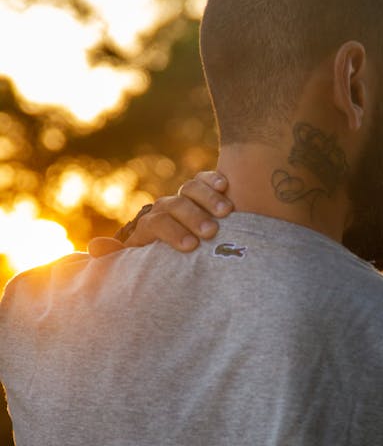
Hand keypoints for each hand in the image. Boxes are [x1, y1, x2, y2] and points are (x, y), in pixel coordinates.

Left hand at [88, 171, 232, 257]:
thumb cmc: (166, 267)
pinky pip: (205, 179)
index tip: (190, 247)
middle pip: (176, 205)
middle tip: (210, 232)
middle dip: (193, 217)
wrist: (190, 256)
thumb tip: (94, 246)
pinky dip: (214, 179)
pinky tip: (225, 186)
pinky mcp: (205, 191)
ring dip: (208, 198)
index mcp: (151, 226)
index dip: (172, 232)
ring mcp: (185, 198)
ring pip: (190, 188)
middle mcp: (167, 208)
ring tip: (226, 213)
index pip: (156, 223)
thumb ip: (119, 256)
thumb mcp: (142, 265)